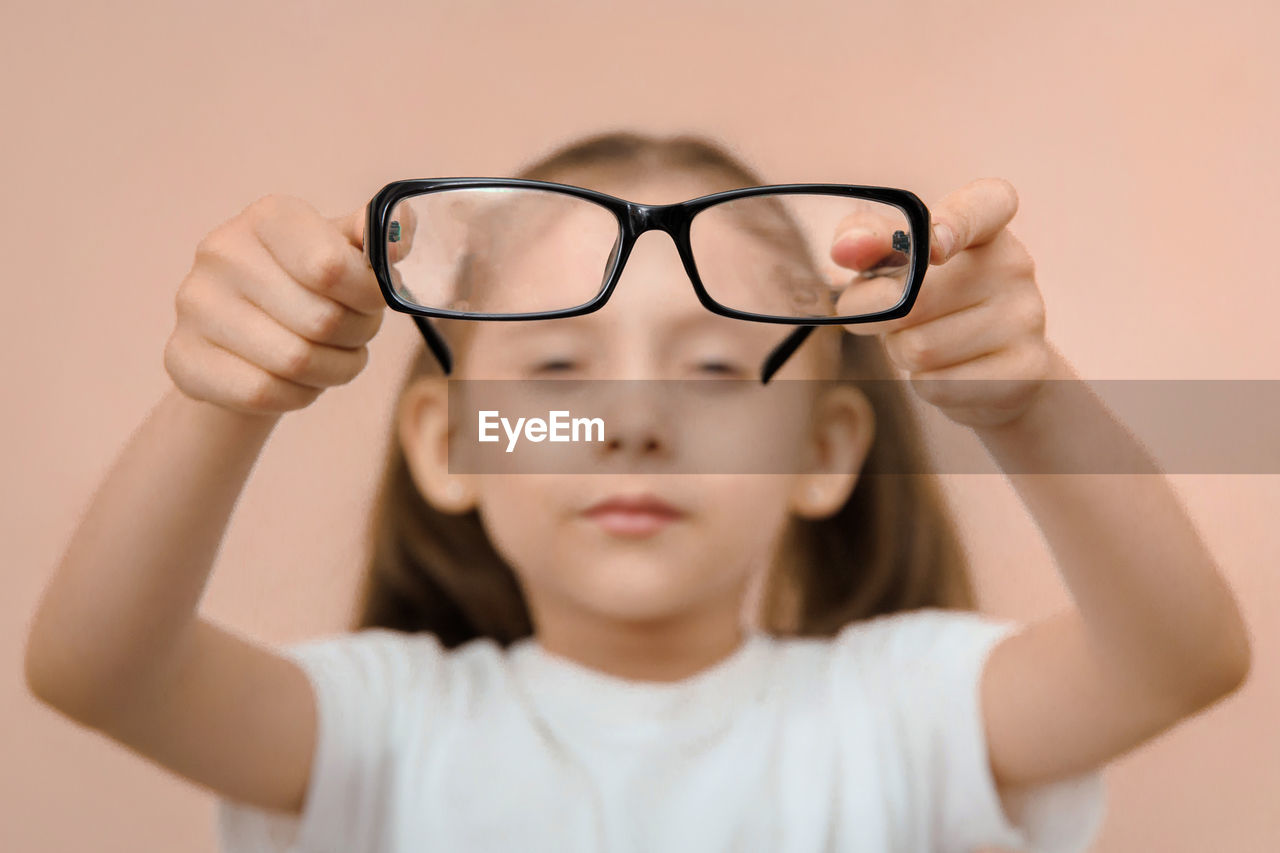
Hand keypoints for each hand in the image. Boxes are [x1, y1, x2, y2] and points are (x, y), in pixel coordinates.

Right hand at [165, 194, 387, 416]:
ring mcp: (193, 304)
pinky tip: (301, 381)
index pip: (332, 268)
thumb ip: (374, 238)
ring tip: (335, 358)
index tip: (373, 302)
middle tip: (356, 336)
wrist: (245, 335)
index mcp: (268, 216)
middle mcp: (221, 251)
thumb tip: (404, 223)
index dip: (368, 297)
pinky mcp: (181, 356)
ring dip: (334, 370)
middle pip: (321, 321)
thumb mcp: (343, 252)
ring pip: (295, 361)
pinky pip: (263, 392)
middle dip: (356, 337)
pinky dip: (299, 395)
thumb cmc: (308, 287)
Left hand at [830, 178, 1053, 428]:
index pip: (985, 205)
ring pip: (920, 348)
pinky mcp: (1024, 369)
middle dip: (876, 316)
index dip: (955, 222)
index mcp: (986, 226)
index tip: (934, 245)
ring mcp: (1026, 318)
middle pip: (914, 299)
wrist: (996, 365)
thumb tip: (845, 248)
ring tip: (921, 340)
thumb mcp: (899, 261)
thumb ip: (867, 242)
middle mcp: (1014, 265)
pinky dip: (923, 382)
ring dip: (900, 351)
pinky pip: (938, 384)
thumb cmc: (934, 300)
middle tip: (880, 318)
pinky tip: (945, 369)